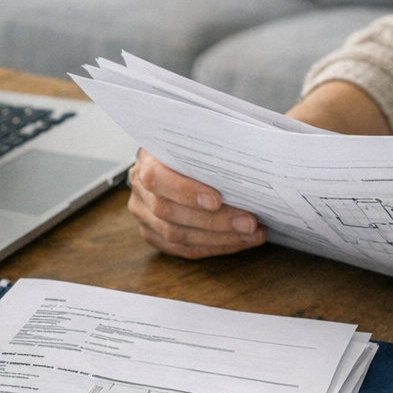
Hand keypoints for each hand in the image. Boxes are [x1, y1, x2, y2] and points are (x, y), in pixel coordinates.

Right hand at [127, 149, 265, 257]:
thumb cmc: (194, 151)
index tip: (217, 200)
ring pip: (177, 236)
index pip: (157, 179)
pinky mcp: (153, 235)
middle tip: (249, 223)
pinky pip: (183, 250)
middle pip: (170, 213)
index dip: (185, 192)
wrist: (176, 160)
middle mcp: (140, 190)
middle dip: (215, 221)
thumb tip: (247, 162)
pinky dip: (214, 247)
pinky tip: (238, 242)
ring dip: (220, 238)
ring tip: (251, 234)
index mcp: (147, 162)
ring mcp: (144, 216)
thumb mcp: (198, 142)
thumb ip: (210, 151)